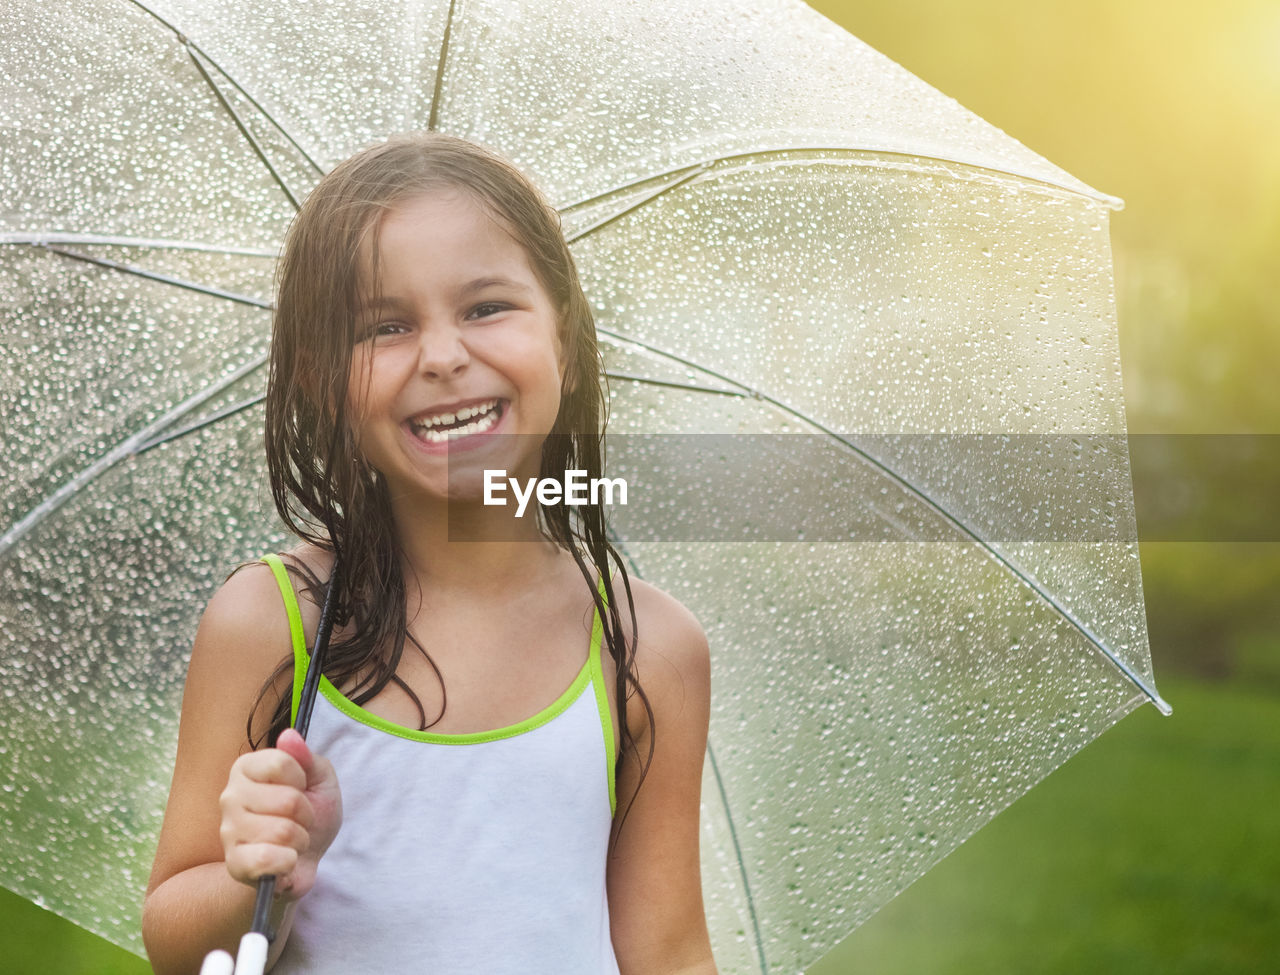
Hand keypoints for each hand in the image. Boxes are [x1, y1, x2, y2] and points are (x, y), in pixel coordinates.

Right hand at [219, 729, 342, 900]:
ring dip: (299, 840)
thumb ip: (307, 757)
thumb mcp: (320, 780)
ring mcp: (229, 831)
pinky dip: (288, 862)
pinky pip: (268, 859)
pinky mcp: (234, 863)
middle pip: (287, 799)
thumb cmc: (309, 816)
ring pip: (282, 831)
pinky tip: (283, 861)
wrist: (301, 862)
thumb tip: (289, 735)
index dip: (302, 779)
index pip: (281, 762)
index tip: (301, 789)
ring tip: (291, 841)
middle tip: (299, 821)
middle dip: (306, 815)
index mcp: (246, 768)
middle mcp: (230, 796)